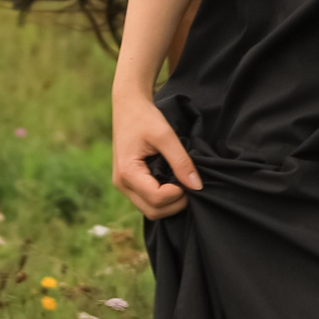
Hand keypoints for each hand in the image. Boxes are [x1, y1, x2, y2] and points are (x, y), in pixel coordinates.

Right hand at [112, 88, 200, 219]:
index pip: (156, 199)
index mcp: (127, 172)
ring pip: (150, 210)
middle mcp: (121, 184)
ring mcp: (123, 186)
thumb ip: (181, 161)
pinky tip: (173, 184)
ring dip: (169, 203)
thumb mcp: (165, 135)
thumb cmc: (145, 118)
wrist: (128, 107)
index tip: (190, 180)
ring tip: (182, 184)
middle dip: (175, 204)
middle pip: (152, 211)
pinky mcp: (129, 184)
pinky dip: (163, 199)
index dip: (177, 194)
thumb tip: (197, 186)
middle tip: (190, 186)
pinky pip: (147, 201)